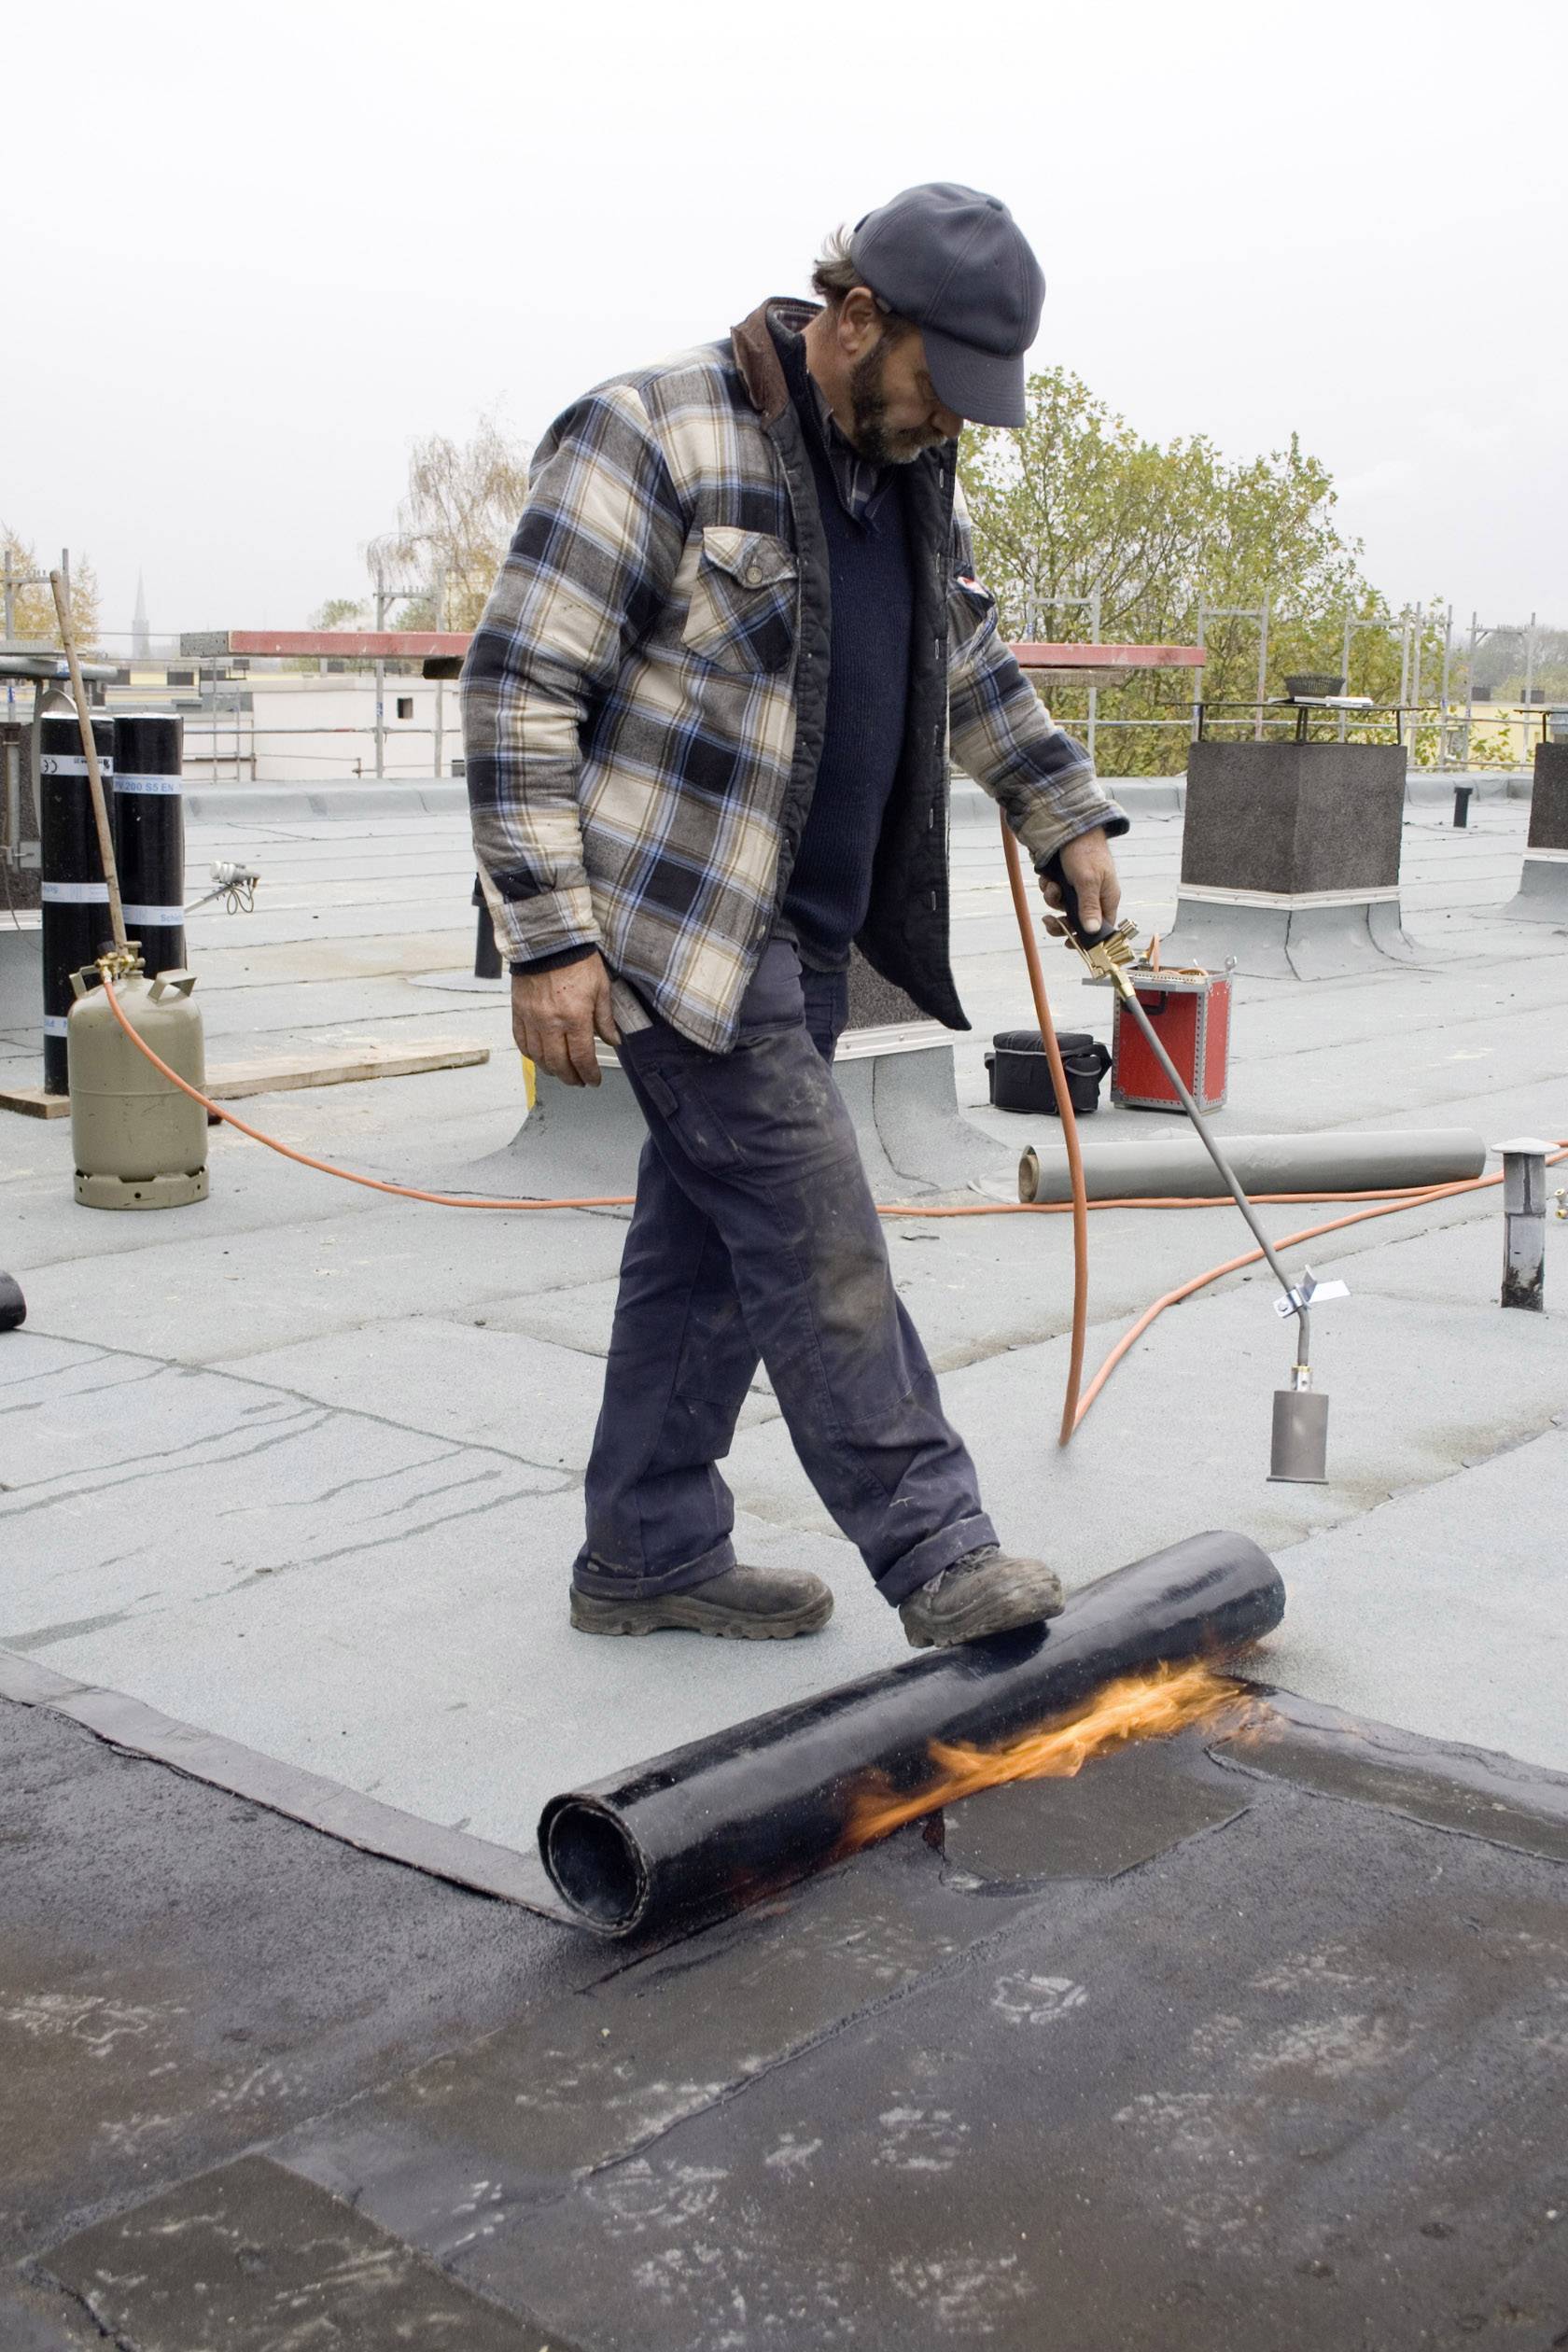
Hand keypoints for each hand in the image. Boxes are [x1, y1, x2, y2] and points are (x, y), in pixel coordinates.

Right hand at [511, 953, 619, 1086]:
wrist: (548, 941)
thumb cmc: (576, 960)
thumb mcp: (601, 988)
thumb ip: (605, 1019)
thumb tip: (613, 1040)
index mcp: (574, 1018)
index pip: (582, 1058)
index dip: (589, 1074)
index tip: (594, 1080)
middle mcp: (550, 1023)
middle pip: (559, 1063)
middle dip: (571, 1077)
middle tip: (579, 1081)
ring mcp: (531, 1019)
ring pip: (539, 1057)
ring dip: (551, 1070)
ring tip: (561, 1072)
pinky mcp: (518, 1012)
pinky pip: (522, 1042)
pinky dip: (531, 1055)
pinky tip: (540, 1057)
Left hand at [1040, 828, 1121, 937]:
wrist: (1070, 826)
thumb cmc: (1086, 851)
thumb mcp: (1088, 881)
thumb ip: (1089, 907)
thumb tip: (1093, 931)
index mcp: (1107, 898)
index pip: (1101, 928)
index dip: (1086, 939)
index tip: (1069, 943)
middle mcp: (1093, 896)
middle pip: (1077, 922)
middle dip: (1062, 922)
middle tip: (1050, 921)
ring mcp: (1077, 889)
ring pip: (1062, 907)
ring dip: (1052, 899)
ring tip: (1051, 886)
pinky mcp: (1064, 881)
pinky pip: (1053, 893)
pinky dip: (1048, 887)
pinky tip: (1048, 877)